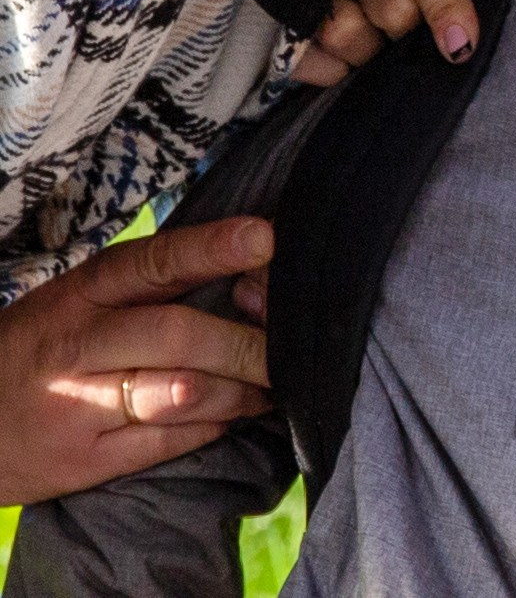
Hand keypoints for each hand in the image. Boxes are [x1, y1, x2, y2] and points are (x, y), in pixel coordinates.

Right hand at [0, 218, 274, 504]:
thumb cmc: (40, 350)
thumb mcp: (76, 302)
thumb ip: (150, 288)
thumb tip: (250, 271)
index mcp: (79, 295)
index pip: (153, 262)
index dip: (212, 248)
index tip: (265, 238)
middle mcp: (76, 346)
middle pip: (179, 334)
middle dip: (248, 341)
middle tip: (293, 342)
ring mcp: (75, 407)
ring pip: (181, 392)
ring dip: (241, 388)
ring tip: (271, 382)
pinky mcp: (82, 462)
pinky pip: (168, 442)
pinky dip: (213, 425)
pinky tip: (233, 413)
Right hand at [289, 0, 515, 85]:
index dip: (442, 1)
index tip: (461, 45)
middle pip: (391, 10)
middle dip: (406, 27)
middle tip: (407, 24)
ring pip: (345, 33)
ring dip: (366, 47)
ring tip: (371, 36)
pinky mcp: (275, 15)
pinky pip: (309, 63)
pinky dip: (328, 69)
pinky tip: (340, 58)